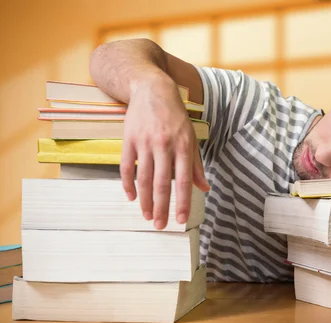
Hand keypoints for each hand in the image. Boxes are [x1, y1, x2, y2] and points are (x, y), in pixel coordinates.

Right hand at [121, 74, 209, 228]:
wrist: (152, 89)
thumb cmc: (175, 116)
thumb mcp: (190, 136)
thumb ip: (196, 164)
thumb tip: (204, 188)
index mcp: (183, 146)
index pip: (184, 180)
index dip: (182, 202)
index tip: (181, 220)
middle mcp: (164, 145)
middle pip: (162, 183)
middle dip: (161, 208)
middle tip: (160, 225)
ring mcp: (145, 142)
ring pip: (144, 178)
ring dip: (145, 200)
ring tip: (147, 216)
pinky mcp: (129, 139)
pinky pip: (126, 167)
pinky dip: (128, 184)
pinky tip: (131, 197)